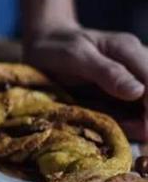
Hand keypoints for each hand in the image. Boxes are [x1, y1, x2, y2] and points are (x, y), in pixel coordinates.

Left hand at [24, 26, 147, 140]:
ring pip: (144, 105)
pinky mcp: (124, 89)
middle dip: (146, 119)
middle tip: (130, 138)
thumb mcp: (74, 56)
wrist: (44, 43)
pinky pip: (133, 111)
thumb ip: (106, 72)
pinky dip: (127, 122)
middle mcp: (136, 61)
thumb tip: (138, 92)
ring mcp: (132, 76)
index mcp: (127, 49)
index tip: (144, 132)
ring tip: (106, 124)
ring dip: (135, 122)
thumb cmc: (55, 48)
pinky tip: (111, 124)